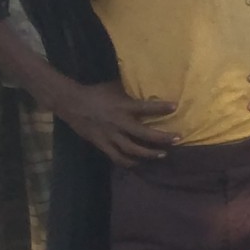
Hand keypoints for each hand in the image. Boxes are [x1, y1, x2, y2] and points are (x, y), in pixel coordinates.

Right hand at [57, 81, 175, 165]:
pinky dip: (128, 162)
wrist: (71, 103)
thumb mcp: (115, 88)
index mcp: (123, 106)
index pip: (146, 107)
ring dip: (149, 153)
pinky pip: (117, 157)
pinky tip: (138, 163)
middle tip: (178, 139)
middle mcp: (119, 122)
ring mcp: (110, 135)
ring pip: (132, 149)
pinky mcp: (101, 144)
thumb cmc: (96, 93)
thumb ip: (131, 92)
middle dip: (162, 138)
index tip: (175, 107)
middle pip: (144, 134)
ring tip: (163, 154)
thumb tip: (149, 86)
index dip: (161, 107)